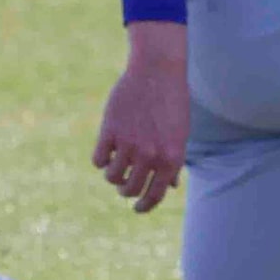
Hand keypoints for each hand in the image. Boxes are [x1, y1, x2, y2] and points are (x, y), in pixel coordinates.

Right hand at [92, 22, 188, 212]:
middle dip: (126, 190)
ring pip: (112, 177)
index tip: (137, 208)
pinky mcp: (110, 132)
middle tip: (124, 184)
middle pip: (129, 189)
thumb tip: (169, 187)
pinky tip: (105, 152)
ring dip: (112, 175)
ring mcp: (129, 144)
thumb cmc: (172, 101)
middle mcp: (150, 156)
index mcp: (171, 159)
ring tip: (115, 166)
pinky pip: (99, 160)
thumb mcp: (180, 134)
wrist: (157, 71)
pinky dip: (100, 160)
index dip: (145, 206)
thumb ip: (173, 161)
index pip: (154, 195)